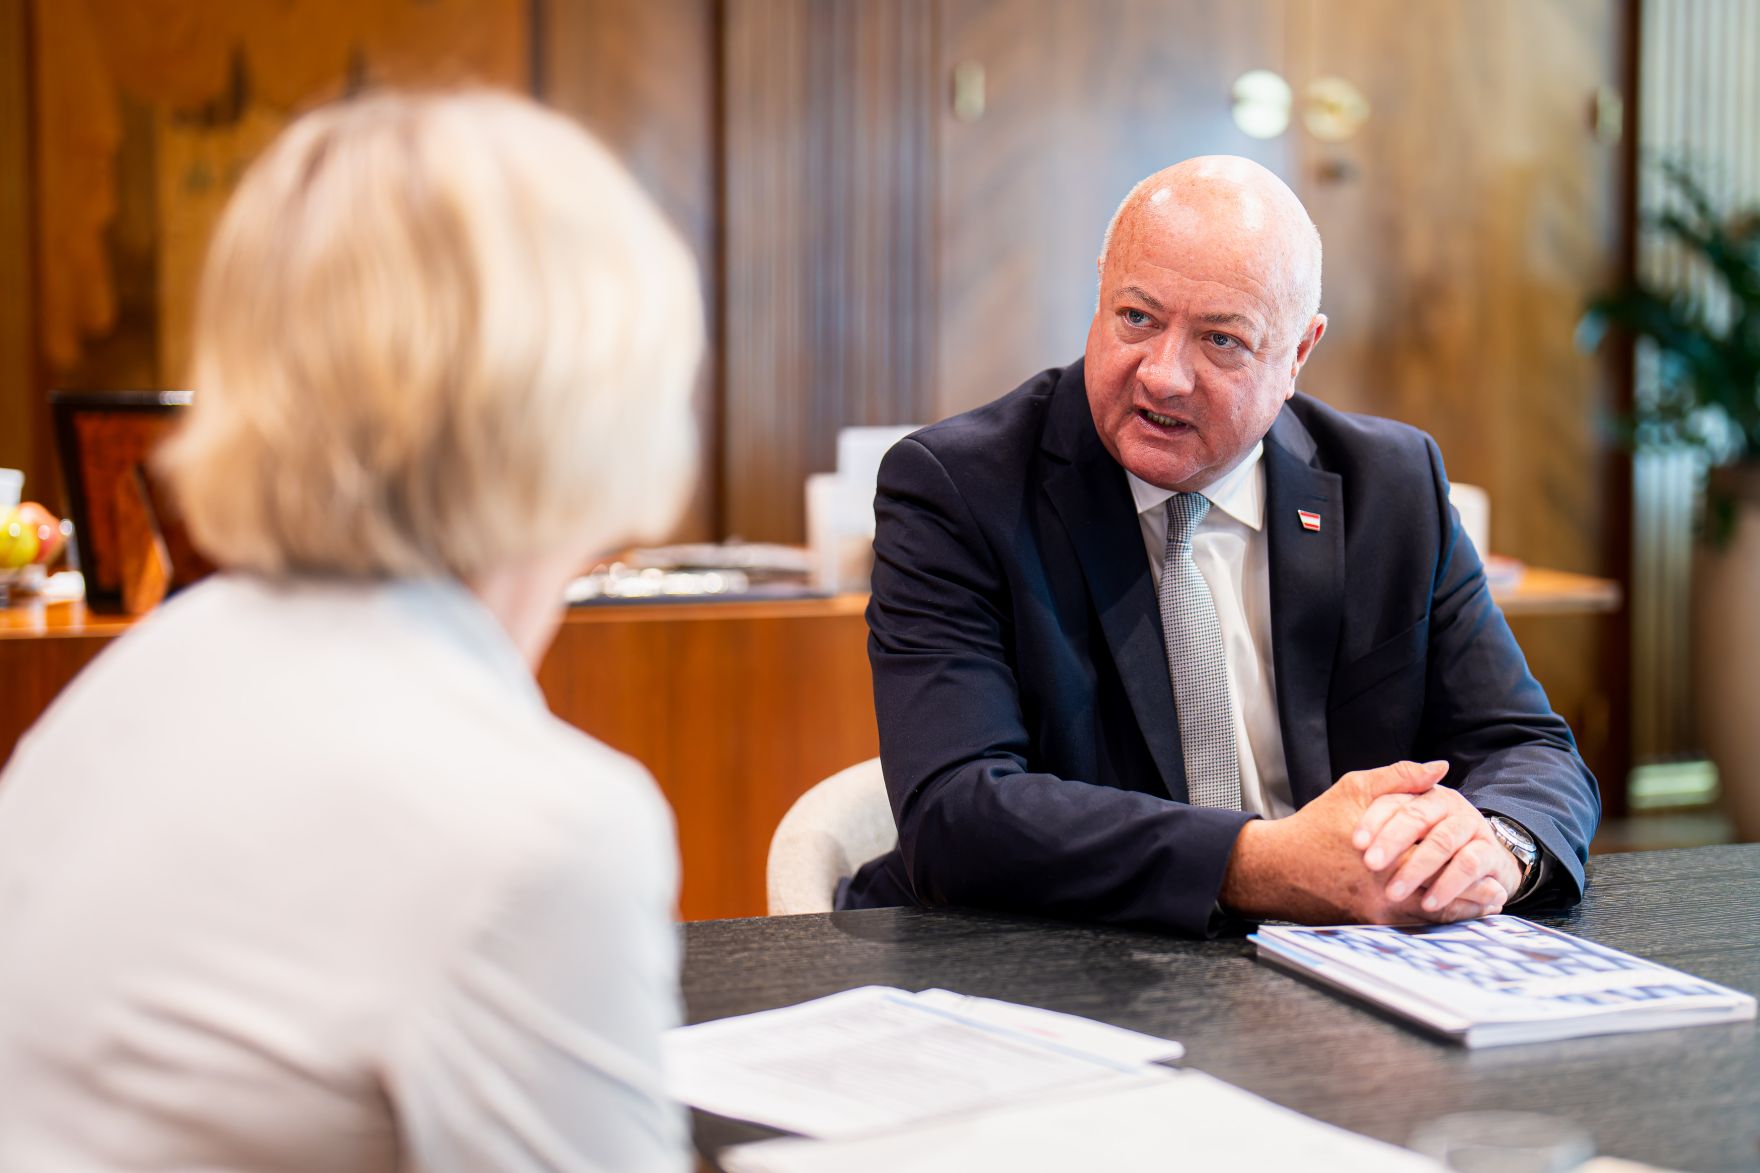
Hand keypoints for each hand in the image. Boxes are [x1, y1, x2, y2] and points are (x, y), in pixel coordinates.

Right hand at [1221, 760, 1502, 924]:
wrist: (1277, 868)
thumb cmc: (1315, 826)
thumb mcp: (1353, 790)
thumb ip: (1400, 777)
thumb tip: (1440, 768)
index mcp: (1384, 850)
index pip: (1437, 855)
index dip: (1468, 858)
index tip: (1491, 855)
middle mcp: (1382, 883)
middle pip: (1441, 889)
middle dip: (1471, 889)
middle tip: (1497, 887)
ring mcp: (1376, 908)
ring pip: (1431, 913)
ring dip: (1461, 911)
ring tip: (1486, 906)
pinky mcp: (1368, 922)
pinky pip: (1413, 925)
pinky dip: (1438, 921)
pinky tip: (1454, 915)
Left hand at [1352, 781, 1521, 916]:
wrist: (1482, 861)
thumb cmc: (1430, 841)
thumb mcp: (1404, 823)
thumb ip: (1388, 803)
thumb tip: (1383, 787)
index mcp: (1422, 794)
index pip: (1394, 800)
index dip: (1373, 821)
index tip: (1355, 843)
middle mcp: (1448, 805)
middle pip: (1417, 817)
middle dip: (1391, 842)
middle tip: (1370, 865)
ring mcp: (1471, 826)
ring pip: (1442, 841)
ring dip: (1416, 868)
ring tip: (1393, 893)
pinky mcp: (1490, 851)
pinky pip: (1469, 864)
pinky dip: (1448, 884)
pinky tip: (1429, 903)